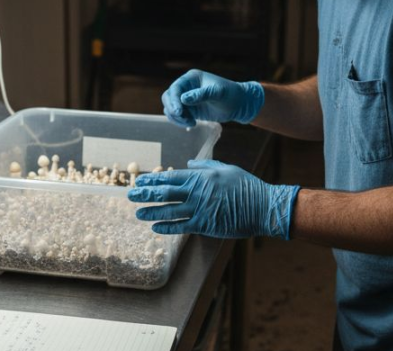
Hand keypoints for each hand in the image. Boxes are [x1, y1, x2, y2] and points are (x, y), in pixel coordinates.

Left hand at [127, 160, 300, 238]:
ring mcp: (200, 209)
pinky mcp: (205, 224)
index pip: (171, 177)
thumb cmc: (246, 186)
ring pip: (170, 211)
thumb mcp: (225, 168)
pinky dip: (167, 227)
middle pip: (166, 193)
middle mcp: (197, 192)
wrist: (262, 206)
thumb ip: (205, 166)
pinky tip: (155, 227)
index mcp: (201, 177)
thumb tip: (189, 164)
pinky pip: (181, 226)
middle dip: (146, 194)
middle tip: (130, 196)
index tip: (140, 181)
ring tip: (138, 213)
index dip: (153, 180)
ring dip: (152, 212)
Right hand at [162, 69, 264, 127]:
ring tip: (191, 123)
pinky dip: (180, 121)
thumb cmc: (230, 94)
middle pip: (168, 97)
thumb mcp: (217, 93)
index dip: (174, 100)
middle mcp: (187, 87)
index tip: (179, 112)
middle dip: (173, 109)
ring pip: (171, 108)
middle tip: (183, 118)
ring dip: (176, 117)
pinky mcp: (190, 109)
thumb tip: (183, 99)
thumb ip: (201, 95)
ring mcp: (187, 99)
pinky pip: (177, 115)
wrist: (239, 104)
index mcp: (191, 78)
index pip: (175, 88)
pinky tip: (192, 124)